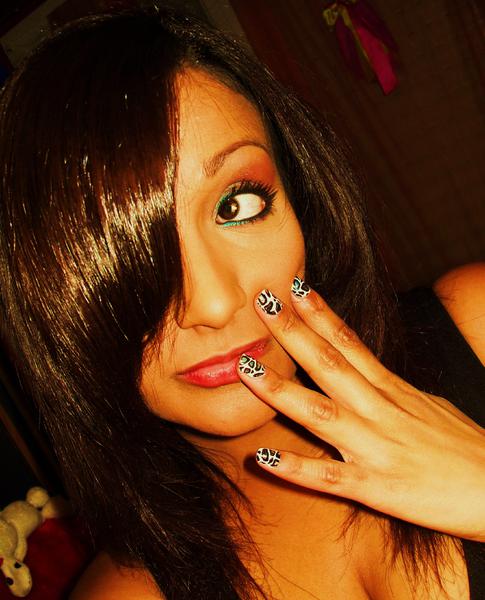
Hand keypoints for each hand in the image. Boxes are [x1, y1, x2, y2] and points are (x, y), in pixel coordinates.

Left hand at [237, 278, 484, 540]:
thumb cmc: (467, 447)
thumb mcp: (427, 405)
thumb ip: (390, 390)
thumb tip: (366, 373)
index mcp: (392, 390)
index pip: (350, 342)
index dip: (319, 313)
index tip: (294, 286)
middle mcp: (380, 410)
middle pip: (330, 364)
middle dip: (292, 332)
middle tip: (260, 301)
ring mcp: (376, 448)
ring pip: (320, 413)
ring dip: (280, 390)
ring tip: (244, 367)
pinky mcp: (378, 489)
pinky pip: (330, 478)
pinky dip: (296, 468)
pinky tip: (263, 458)